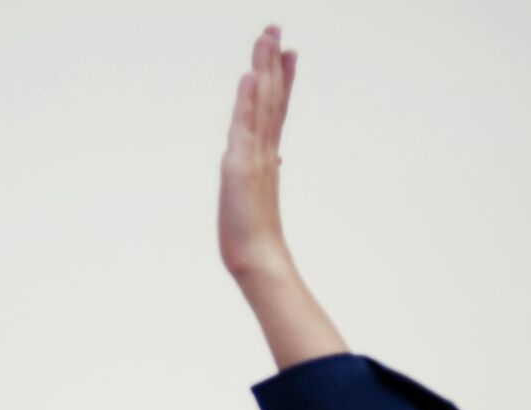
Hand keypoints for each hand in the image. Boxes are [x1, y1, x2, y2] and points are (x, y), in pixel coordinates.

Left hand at [219, 25, 297, 279]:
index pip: (277, 109)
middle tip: (276, 29)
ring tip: (267, 38)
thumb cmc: (256, 236)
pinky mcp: (240, 166)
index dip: (284, 79)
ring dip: (263, 69)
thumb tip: (277, 158)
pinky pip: (245, 126)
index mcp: (267, 156)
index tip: (290, 53)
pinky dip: (248, 100)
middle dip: (273, 61)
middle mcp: (264, 150)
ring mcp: (254, 156)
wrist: (258, 260)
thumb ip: (266, 172)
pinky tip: (251, 77)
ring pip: (261, 104)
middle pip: (271, 97)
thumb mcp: (257, 196)